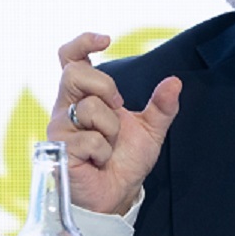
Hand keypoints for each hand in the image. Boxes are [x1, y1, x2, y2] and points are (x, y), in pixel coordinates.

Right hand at [48, 33, 181, 214]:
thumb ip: (162, 106)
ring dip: (111, 130)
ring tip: (108, 147)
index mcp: (84, 97)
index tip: (106, 40)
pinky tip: (99, 161)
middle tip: (118, 108)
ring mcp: (60, 129)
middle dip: (105, 87)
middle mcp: (66, 108)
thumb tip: (175, 82)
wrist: (117, 194)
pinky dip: (104, 152)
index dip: (82, 43)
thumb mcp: (151, 130)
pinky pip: (90, 140)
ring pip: (89, 108)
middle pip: (74, 74)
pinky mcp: (59, 150)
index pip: (70, 60)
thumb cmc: (125, 161)